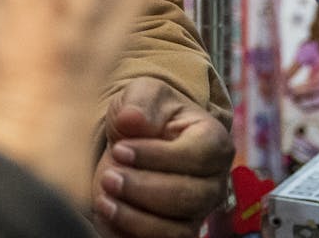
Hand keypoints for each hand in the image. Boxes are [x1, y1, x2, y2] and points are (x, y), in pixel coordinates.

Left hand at [93, 78, 233, 237]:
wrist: (135, 142)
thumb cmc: (146, 115)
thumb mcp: (142, 94)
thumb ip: (140, 101)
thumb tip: (133, 119)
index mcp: (214, 141)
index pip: (198, 155)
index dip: (158, 156)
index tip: (120, 149)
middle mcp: (214, 182)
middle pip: (188, 197)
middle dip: (142, 188)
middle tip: (109, 177)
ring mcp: (198, 212)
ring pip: (177, 229)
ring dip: (135, 217)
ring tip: (104, 198)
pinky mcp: (178, 232)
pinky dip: (132, 234)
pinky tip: (108, 215)